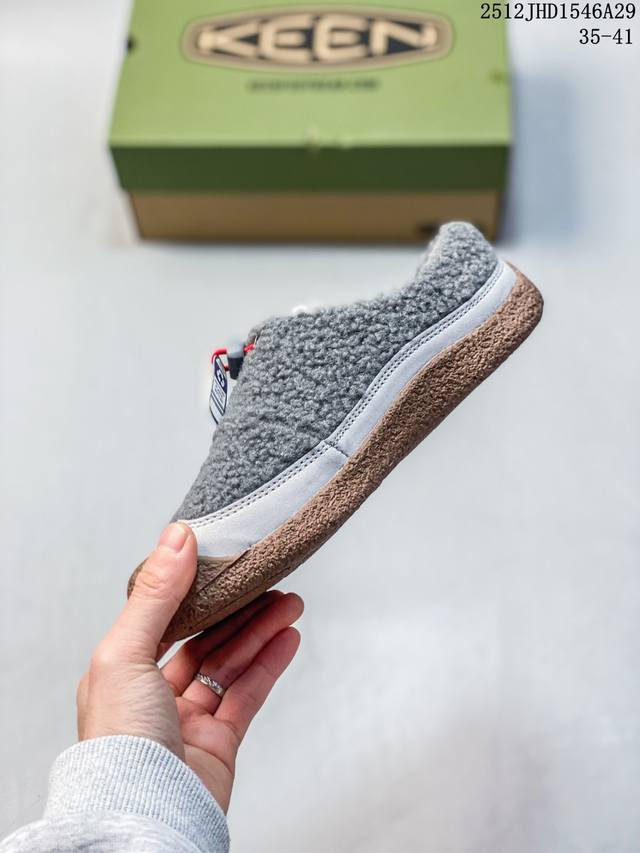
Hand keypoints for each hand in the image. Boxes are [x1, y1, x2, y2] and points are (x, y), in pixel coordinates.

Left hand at [76, 522, 302, 810]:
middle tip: (269, 581)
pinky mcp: (218, 742)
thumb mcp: (126, 653)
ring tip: (290, 604)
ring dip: (261, 631)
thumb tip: (174, 539)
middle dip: (239, 609)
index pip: (162, 618)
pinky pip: (248, 693)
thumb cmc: (120, 745)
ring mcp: (187, 719)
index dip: (193, 589)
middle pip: (204, 639)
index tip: (221, 560)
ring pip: (230, 663)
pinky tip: (287, 638)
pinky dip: (269, 664)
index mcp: (121, 671)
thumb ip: (155, 595)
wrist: (145, 816)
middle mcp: (152, 694)